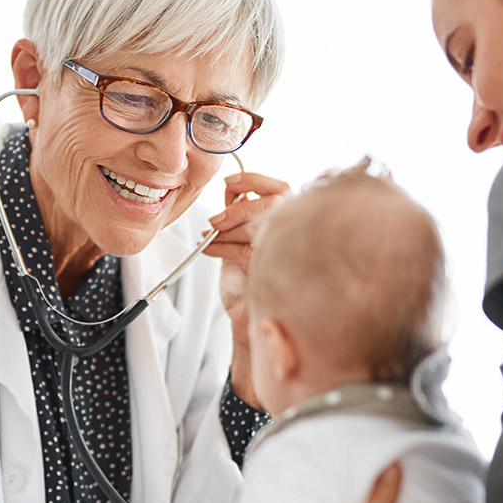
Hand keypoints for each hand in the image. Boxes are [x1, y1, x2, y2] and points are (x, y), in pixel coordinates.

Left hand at [204, 172, 289, 408]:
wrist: (248, 322)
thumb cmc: (249, 286)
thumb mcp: (239, 240)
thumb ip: (239, 214)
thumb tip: (231, 189)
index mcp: (288, 222)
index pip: (279, 188)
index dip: (255, 180)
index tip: (230, 182)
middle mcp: (293, 235)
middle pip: (273, 200)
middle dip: (238, 207)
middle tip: (215, 220)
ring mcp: (286, 252)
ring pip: (260, 223)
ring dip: (228, 227)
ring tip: (210, 236)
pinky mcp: (272, 270)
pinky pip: (244, 247)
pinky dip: (220, 246)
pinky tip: (209, 250)